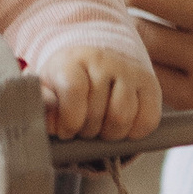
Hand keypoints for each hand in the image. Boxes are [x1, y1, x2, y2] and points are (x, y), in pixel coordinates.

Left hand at [43, 40, 161, 144]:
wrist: (97, 58)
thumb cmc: (68, 81)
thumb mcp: (47, 87)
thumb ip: (42, 100)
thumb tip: (48, 114)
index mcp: (73, 60)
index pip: (74, 90)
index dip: (69, 120)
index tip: (66, 131)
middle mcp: (104, 61)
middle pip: (98, 111)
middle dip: (87, 131)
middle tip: (82, 130)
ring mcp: (130, 72)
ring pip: (122, 118)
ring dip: (109, 135)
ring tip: (100, 130)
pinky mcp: (150, 85)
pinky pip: (147, 120)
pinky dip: (133, 134)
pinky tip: (121, 129)